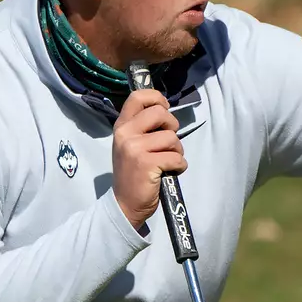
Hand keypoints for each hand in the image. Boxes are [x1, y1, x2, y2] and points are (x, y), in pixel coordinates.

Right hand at [112, 88, 185, 228]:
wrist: (124, 204)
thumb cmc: (133, 174)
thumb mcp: (130, 145)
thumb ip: (143, 127)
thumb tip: (164, 110)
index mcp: (121, 126)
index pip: (138, 97)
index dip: (157, 98)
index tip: (164, 109)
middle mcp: (125, 134)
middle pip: (160, 113)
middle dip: (172, 126)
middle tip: (168, 142)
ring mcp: (135, 148)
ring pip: (172, 137)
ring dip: (177, 150)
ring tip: (167, 162)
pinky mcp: (147, 164)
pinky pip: (176, 157)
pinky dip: (179, 166)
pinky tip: (169, 172)